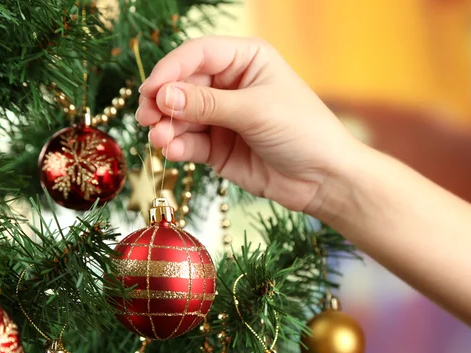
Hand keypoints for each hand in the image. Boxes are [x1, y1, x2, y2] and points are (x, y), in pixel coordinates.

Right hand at [136, 36, 360, 215]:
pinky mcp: (217, 147)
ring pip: (180, 116)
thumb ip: (207, 104)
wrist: (323, 179)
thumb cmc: (303, 131)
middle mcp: (230, 84)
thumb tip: (163, 95)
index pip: (197, 54)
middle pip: (182, 85)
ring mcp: (222, 117)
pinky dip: (177, 146)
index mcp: (245, 60)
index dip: (171, 70)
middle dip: (162, 102)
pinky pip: (188, 142)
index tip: (151, 90)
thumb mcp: (255, 110)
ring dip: (166, 126)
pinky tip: (173, 151)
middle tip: (146, 117)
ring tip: (160, 139)